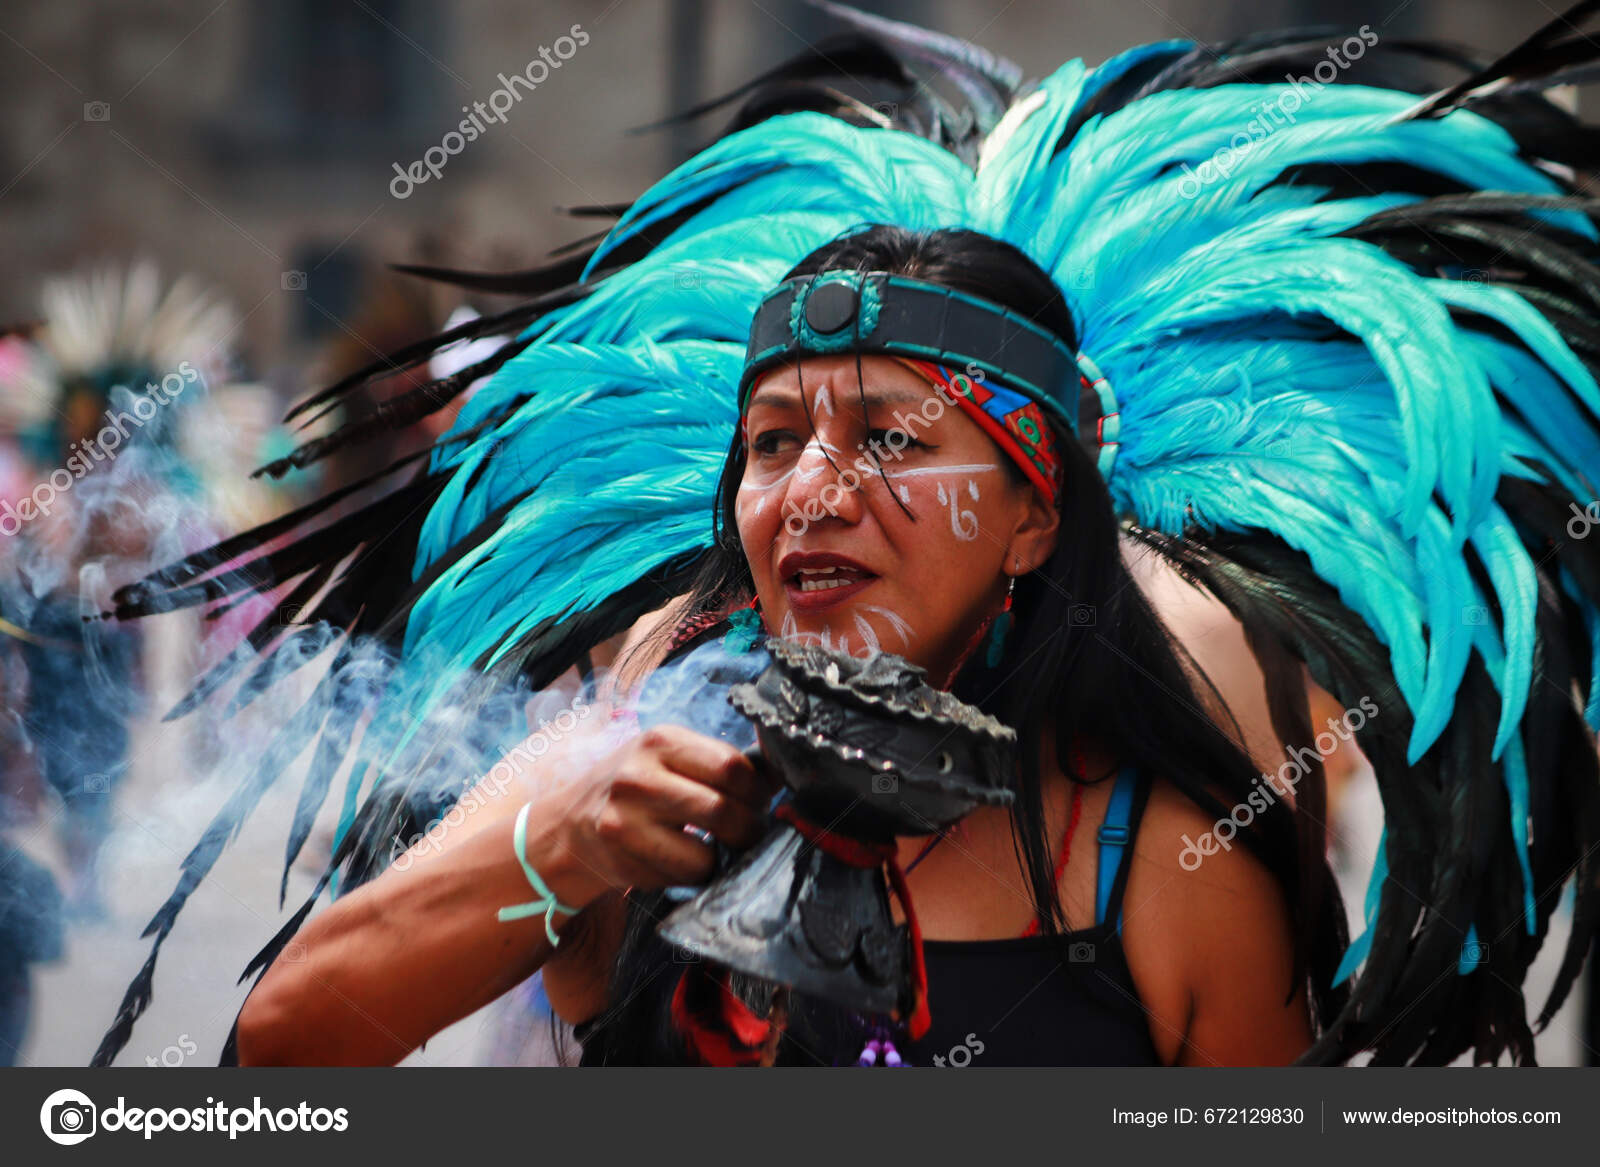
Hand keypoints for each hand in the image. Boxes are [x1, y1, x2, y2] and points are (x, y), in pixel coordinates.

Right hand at [526, 725, 775, 911]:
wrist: (569, 826)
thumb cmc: (634, 789)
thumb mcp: (669, 758)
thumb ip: (718, 763)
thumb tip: (781, 771)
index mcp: (660, 740)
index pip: (732, 766)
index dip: (758, 791)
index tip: (760, 801)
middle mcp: (639, 775)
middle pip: (724, 810)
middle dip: (748, 829)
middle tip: (748, 832)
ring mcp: (626, 819)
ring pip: (707, 852)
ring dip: (723, 856)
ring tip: (717, 848)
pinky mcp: (621, 858)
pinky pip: (684, 876)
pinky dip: (695, 874)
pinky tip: (681, 861)